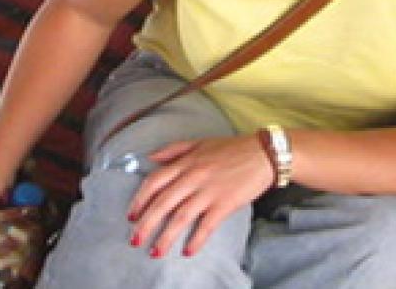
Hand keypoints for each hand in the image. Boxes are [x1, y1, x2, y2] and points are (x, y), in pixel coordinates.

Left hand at [126, 134, 275, 257]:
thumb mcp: (200, 142)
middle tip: (135, 241)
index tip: (131, 216)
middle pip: (163, 204)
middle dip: (146, 224)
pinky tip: (188, 252)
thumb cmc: (232, 149)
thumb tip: (150, 158)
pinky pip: (206, 225)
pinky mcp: (225, 203)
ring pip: (181, 217)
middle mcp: (194, 177)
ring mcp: (209, 191)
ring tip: (155, 252)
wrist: (264, 153)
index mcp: (186, 162)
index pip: (154, 182)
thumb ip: (173, 150)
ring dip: (165, 237)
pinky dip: (196, 240)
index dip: (139, 200)